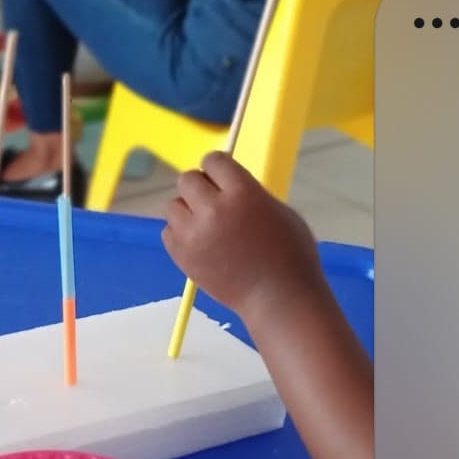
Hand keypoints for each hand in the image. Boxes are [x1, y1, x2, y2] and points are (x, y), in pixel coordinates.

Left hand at [161, 152, 323, 322]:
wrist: (278, 298)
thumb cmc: (290, 255)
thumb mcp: (277, 210)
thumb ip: (248, 193)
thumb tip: (225, 185)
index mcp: (242, 192)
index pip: (214, 161)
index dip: (218, 168)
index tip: (221, 178)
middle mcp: (213, 209)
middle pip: (187, 179)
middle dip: (200, 187)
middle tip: (213, 203)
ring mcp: (193, 233)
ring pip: (173, 205)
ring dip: (187, 211)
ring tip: (206, 227)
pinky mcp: (181, 255)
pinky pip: (168, 231)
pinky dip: (180, 234)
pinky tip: (200, 244)